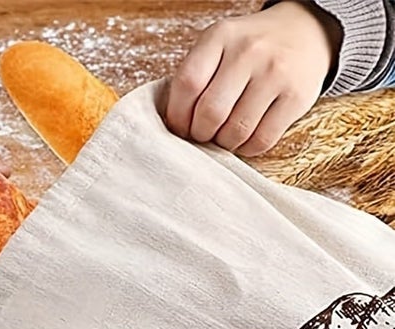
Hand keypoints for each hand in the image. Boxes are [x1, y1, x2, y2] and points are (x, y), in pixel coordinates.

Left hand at [163, 1, 338, 155]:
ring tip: (226, 132)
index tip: (180, 127)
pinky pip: (261, 141)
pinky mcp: (297, 96)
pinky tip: (246, 136)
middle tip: (204, 133)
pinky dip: (247, 148)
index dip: (177, 117)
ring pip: (235, 133)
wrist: (306, 31)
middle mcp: (250, 51)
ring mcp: (276, 73)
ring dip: (224, 143)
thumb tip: (171, 128)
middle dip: (200, 134)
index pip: (187, 85)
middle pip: (209, 114)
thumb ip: (194, 78)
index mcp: (221, 36)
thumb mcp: (218, 47)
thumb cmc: (249, 50)